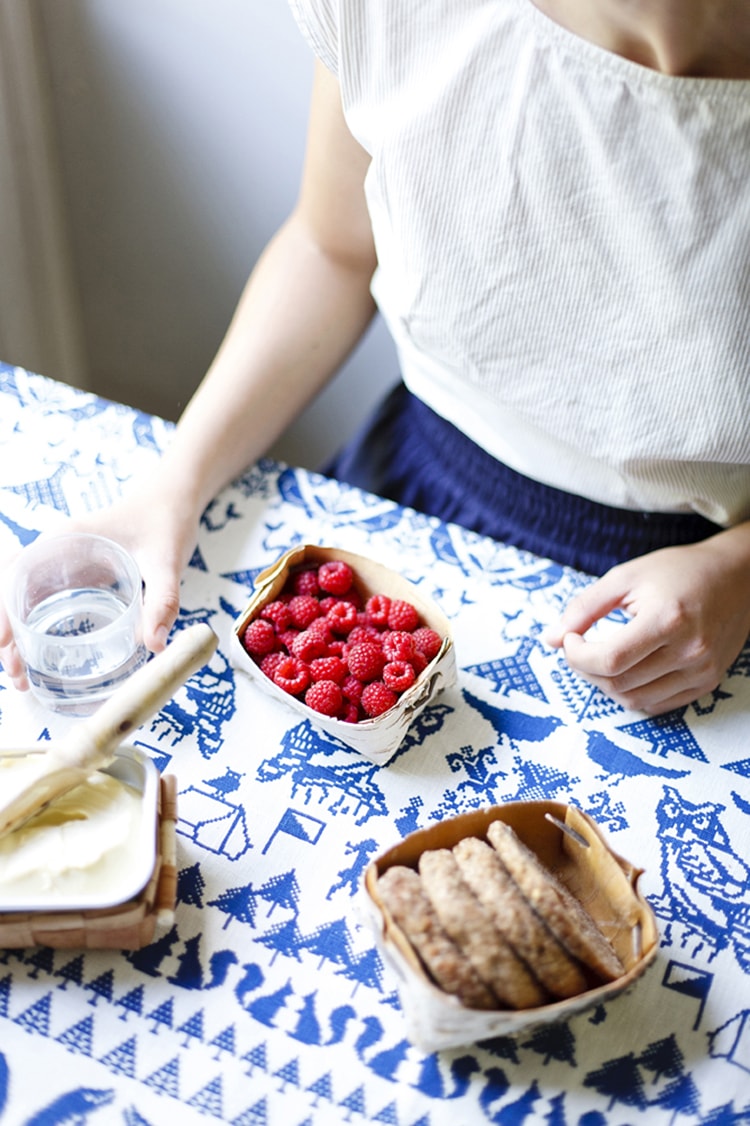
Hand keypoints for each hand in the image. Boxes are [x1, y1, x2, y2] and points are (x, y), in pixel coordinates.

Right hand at [0, 477, 199, 691]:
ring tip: (22, 677)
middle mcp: (56, 551)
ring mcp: (64, 564)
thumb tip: (154, 644)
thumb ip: (163, 599)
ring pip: (25, 602)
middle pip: (14, 594)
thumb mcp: (167, 559)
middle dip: (8, 634)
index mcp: (66, 540)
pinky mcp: (77, 575)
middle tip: (16, 675)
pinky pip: (46, 603)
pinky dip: (37, 630)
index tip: (4, 644)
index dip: (4, 610)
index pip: (16, 574)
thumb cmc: (167, 520)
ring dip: (18, 636)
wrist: (175, 499)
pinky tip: (42, 659)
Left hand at [545, 526, 749, 714]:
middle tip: (580, 646)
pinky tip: (625, 669)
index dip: (577, 655)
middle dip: (586, 669)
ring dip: (605, 684)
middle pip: (618, 683)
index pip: (610, 659)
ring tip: (601, 657)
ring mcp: (702, 672)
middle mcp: (690, 652)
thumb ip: (584, 608)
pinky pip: (656, 705)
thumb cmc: (678, 572)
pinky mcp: (707, 684)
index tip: (570, 638)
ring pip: (634, 700)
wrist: (737, 577)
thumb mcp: (626, 577)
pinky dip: (631, 693)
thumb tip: (549, 638)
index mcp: (668, 620)